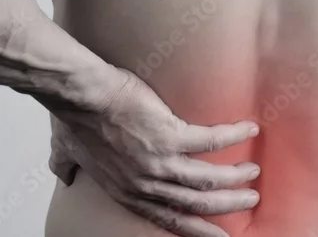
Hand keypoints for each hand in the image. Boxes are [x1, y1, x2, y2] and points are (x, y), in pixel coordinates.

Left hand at [56, 68, 261, 236]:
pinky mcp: (171, 135)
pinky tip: (249, 129)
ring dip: (234, 179)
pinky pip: (211, 140)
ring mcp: (160, 162)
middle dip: (226, 207)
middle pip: (196, 204)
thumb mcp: (66, 151)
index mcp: (126, 190)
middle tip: (248, 202)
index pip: (168, 217)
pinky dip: (232, 136)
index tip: (218, 234)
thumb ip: (68, 165)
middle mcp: (146, 183)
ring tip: (253, 173)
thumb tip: (64, 172)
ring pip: (208, 181)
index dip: (195, 228)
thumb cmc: (73, 118)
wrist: (81, 95)